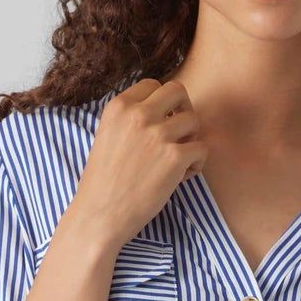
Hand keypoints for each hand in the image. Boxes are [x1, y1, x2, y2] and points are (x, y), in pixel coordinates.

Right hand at [70, 77, 206, 252]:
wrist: (99, 214)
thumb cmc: (103, 182)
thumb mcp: (107, 136)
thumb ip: (131, 120)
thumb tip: (165, 113)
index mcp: (119, 106)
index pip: (153, 85)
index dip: (163, 104)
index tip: (161, 123)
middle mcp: (138, 115)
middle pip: (178, 91)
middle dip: (183, 110)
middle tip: (179, 134)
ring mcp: (158, 134)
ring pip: (194, 120)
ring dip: (191, 139)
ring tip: (178, 161)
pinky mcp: (174, 157)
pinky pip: (201, 149)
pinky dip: (196, 164)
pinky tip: (180, 177)